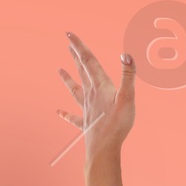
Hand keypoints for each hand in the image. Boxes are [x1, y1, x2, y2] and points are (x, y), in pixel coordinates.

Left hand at [57, 32, 134, 185]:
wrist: (103, 151)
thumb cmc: (117, 126)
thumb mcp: (128, 98)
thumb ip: (128, 76)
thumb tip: (125, 54)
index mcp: (100, 86)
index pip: (88, 61)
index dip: (79, 46)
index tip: (68, 34)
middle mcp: (91, 95)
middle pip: (82, 71)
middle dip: (76, 56)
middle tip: (68, 44)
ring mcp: (87, 110)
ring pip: (75, 91)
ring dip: (68, 80)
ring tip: (59, 71)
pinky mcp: (86, 125)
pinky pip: (74, 118)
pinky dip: (66, 115)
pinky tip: (58, 113)